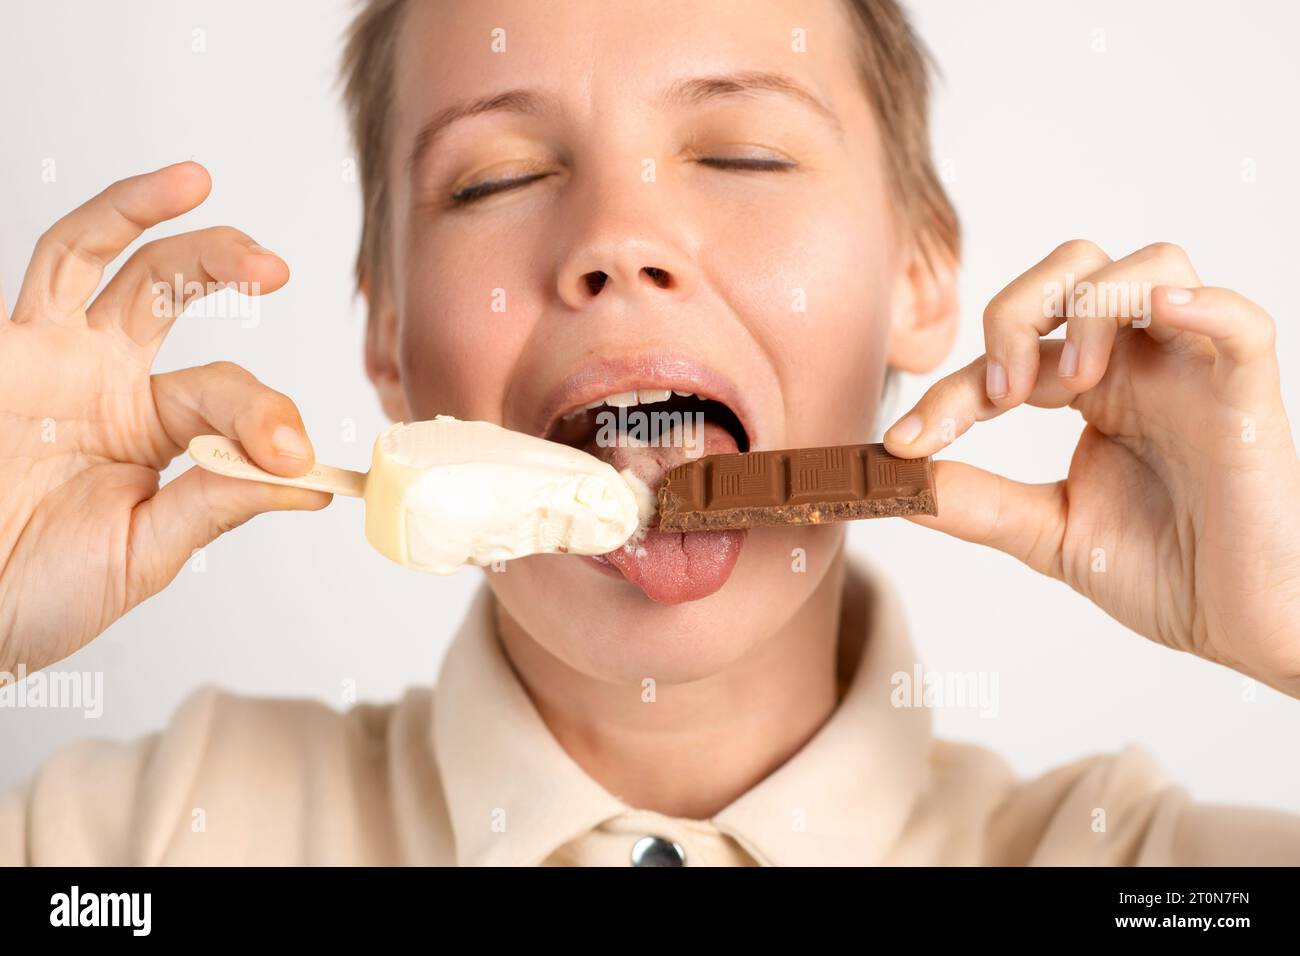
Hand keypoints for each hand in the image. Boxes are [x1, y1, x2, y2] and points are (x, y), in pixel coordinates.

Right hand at [0, 162, 329, 675]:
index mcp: (149, 424)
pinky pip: (27, 281)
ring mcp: (42, 356)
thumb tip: (311, 483)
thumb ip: (216, 505)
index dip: (265, 413)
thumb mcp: (141, 552)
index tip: (292, 454)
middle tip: (274, 267)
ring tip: (195, 179)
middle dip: (221, 263)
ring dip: (140, 212)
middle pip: (166, 290)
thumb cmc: (37, 589)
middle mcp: (99, 375)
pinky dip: (76, 238)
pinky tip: (113, 209)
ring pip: (92, 257)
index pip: (223, 390)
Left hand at [884, 240, 1299, 696]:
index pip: (1008, 352)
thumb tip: (896, 485)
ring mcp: (1196, 371)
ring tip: (1068, 385)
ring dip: (1091, 308)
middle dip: (1015, 312)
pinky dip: (1199, 303)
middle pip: (1074, 268)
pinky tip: (1158, 312)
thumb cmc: (1169, 572)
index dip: (947, 391)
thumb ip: (979, 503)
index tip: (903, 444)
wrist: (1246, 628)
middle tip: (1001, 396)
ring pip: (1149, 265)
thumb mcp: (1050, 534)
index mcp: (1093, 389)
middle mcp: (1141, 364)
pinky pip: (1240, 321)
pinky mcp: (1248, 396)